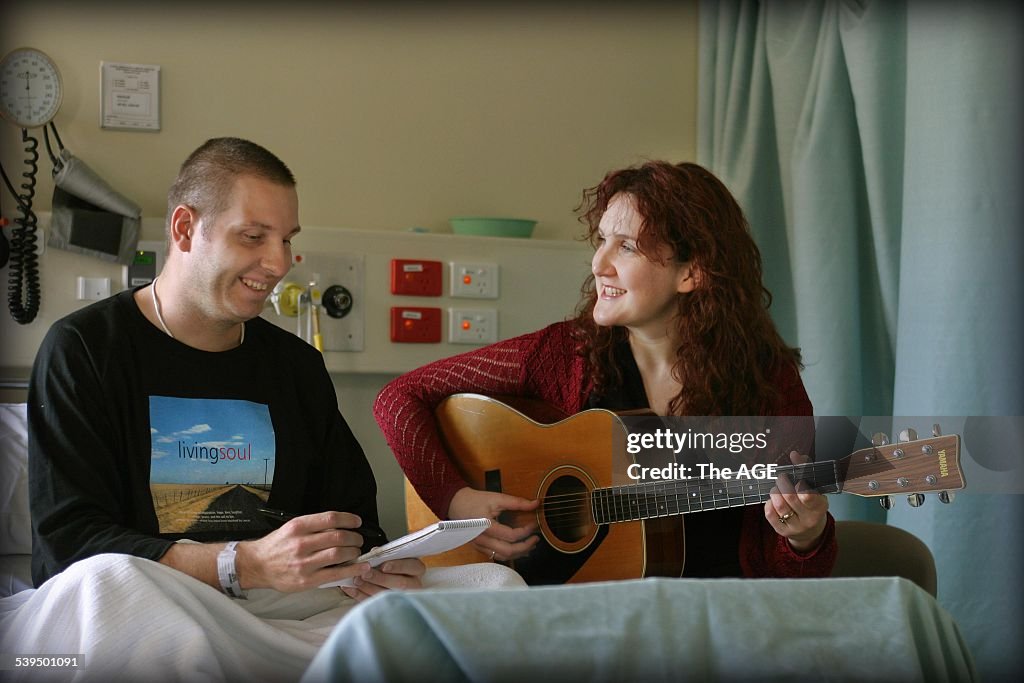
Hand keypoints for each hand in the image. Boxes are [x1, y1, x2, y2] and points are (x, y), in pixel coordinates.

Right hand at [237, 511, 371, 591]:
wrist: (257, 566)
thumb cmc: (276, 546)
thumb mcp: (291, 528)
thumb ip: (313, 526)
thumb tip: (340, 526)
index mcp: (298, 527)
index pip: (330, 518)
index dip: (348, 519)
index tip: (357, 522)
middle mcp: (301, 543)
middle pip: (338, 536)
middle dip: (354, 537)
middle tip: (358, 539)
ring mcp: (304, 563)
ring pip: (338, 553)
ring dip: (354, 551)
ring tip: (356, 551)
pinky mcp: (307, 580)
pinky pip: (335, 573)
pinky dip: (352, 570)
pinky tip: (361, 567)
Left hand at [340, 558, 425, 601]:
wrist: (389, 580)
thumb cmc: (393, 566)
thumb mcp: (393, 556)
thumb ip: (386, 554)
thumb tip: (374, 552)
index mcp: (416, 569)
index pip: (412, 566)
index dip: (398, 566)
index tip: (383, 566)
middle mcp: (413, 584)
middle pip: (400, 583)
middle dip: (380, 578)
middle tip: (365, 574)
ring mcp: (402, 597)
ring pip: (388, 594)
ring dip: (369, 587)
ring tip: (356, 580)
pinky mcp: (388, 606)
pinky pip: (374, 602)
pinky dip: (360, 595)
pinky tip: (350, 589)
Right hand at [448, 487, 539, 561]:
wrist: (456, 504)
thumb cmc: (475, 500)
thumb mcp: (497, 498)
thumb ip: (517, 502)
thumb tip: (536, 503)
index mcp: (487, 526)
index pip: (512, 535)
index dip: (527, 531)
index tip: (534, 524)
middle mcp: (482, 539)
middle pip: (509, 551)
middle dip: (526, 546)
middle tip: (536, 538)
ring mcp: (480, 545)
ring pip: (503, 556)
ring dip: (519, 553)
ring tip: (530, 545)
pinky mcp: (479, 547)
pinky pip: (496, 556)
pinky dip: (509, 554)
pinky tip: (518, 549)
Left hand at [764, 451, 828, 551]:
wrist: (811, 531)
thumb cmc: (812, 505)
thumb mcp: (815, 488)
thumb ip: (806, 470)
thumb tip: (795, 454)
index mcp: (819, 506)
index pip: (808, 495)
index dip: (799, 484)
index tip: (796, 479)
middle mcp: (808, 518)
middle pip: (790, 497)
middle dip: (782, 483)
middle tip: (782, 478)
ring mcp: (795, 526)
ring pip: (779, 505)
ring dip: (775, 492)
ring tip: (777, 488)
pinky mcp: (782, 530)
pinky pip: (770, 514)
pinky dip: (769, 503)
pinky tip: (774, 501)